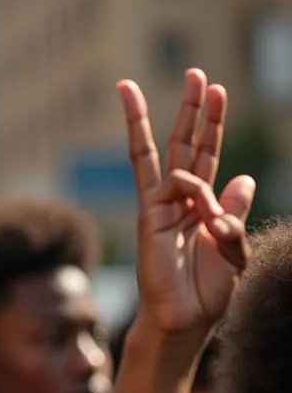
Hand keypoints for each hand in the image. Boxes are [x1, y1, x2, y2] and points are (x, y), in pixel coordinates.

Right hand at [120, 68, 255, 340]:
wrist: (184, 320)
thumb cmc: (206, 292)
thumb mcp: (233, 247)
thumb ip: (233, 212)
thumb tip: (243, 178)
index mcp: (200, 207)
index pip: (206, 157)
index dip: (212, 124)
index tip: (215, 90)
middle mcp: (178, 202)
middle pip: (185, 145)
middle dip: (191, 108)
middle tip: (196, 72)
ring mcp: (161, 208)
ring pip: (167, 152)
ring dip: (179, 115)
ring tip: (192, 81)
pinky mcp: (150, 218)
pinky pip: (174, 185)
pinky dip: (194, 190)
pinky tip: (201, 210)